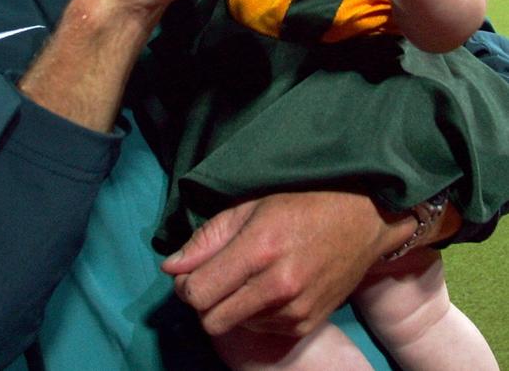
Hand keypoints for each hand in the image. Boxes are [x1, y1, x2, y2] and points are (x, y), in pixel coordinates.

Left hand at [161, 190, 416, 337]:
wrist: (363, 219)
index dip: (185, 284)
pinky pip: (261, 330)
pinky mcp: (306, 324)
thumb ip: (208, 239)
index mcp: (259, 248)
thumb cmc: (302, 202)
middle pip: (211, 319)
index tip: (190, 272)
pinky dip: (254, 314)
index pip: (198, 292)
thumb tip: (170, 267)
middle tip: (213, 276)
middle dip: (203, 300)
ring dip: (230, 306)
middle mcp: (277, 285)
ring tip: (247, 275)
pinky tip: (267, 286)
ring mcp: (295, 310)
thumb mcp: (250, 206)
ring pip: (235, 326)